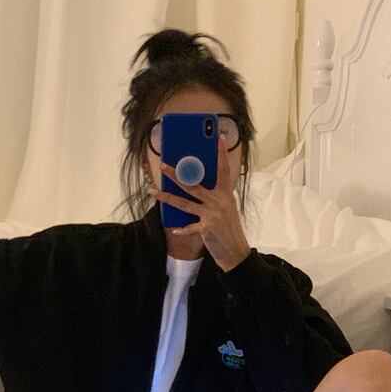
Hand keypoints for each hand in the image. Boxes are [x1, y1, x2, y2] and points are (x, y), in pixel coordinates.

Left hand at [153, 134, 251, 272]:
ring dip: (167, 197)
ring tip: (154, 192)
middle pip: (194, 184)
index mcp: (226, 194)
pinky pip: (189, 227)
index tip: (219, 139)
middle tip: (163, 165)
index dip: (221, 154)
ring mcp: (212, 214)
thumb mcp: (227, 210)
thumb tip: (198, 190)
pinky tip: (174, 229)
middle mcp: (219, 201)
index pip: (223, 170)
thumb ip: (216, 198)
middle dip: (176, 174)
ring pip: (185, 203)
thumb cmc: (230, 230)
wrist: (236, 252)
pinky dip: (182, 229)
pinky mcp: (206, 227)